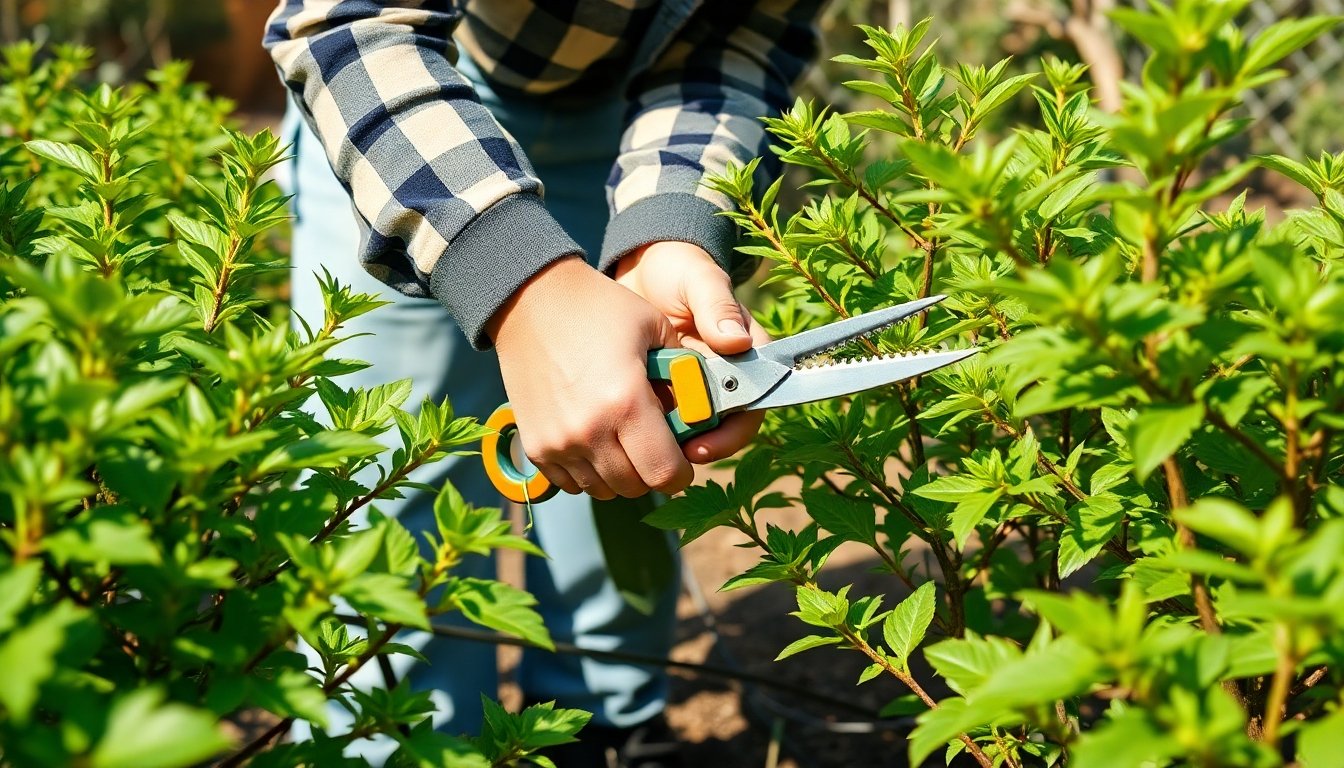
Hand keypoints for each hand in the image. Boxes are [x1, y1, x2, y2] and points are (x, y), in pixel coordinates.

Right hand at [486, 256, 693, 499]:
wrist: (530, 301)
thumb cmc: (600, 308)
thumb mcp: (656, 326)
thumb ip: (684, 374)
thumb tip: (700, 413)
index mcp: (626, 402)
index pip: (665, 473)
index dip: (681, 472)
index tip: (682, 459)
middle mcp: (589, 431)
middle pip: (635, 488)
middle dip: (652, 473)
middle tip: (655, 447)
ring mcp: (558, 443)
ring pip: (604, 490)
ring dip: (621, 474)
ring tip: (625, 441)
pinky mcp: (536, 446)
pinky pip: (573, 483)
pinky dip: (590, 472)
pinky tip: (596, 441)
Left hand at [615, 241, 768, 464]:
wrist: (639, 268)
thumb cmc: (678, 270)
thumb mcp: (699, 281)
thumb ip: (717, 306)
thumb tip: (738, 342)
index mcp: (741, 357)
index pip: (749, 406)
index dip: (730, 434)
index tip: (701, 445)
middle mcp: (718, 379)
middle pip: (716, 430)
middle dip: (692, 448)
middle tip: (663, 456)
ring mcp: (687, 388)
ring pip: (684, 432)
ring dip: (664, 445)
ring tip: (636, 446)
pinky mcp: (656, 390)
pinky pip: (654, 421)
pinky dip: (640, 430)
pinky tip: (618, 433)